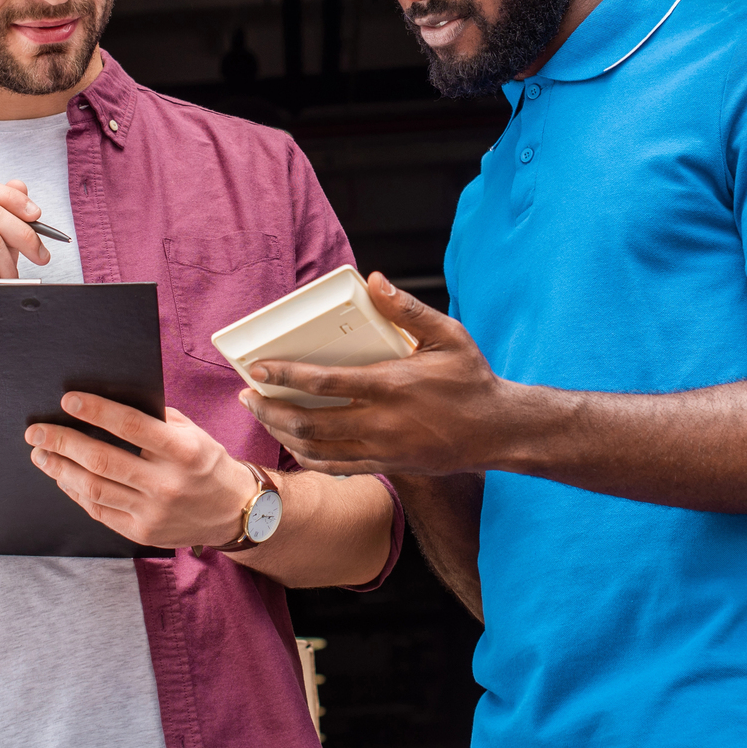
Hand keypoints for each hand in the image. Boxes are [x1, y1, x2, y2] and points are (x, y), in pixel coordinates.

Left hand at [26, 393, 256, 547]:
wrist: (234, 512)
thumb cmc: (207, 464)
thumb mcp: (192, 433)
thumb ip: (155, 419)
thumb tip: (107, 402)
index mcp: (182, 451)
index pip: (129, 425)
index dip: (95, 411)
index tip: (67, 401)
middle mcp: (167, 483)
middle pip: (101, 460)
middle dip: (62, 443)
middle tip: (36, 431)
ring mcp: (153, 512)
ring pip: (93, 488)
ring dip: (60, 469)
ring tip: (41, 454)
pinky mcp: (142, 532)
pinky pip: (99, 510)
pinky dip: (75, 492)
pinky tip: (63, 478)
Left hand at [241, 272, 515, 476]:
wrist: (497, 431)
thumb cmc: (472, 379)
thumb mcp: (448, 335)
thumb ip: (407, 309)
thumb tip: (375, 280)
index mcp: (391, 385)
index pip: (324, 382)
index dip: (285, 375)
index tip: (258, 368)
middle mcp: (381, 422)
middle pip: (309, 422)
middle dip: (270, 409)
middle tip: (248, 395)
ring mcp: (382, 448)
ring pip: (316, 449)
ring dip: (282, 433)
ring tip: (263, 415)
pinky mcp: (387, 465)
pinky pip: (336, 467)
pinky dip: (308, 456)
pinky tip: (294, 442)